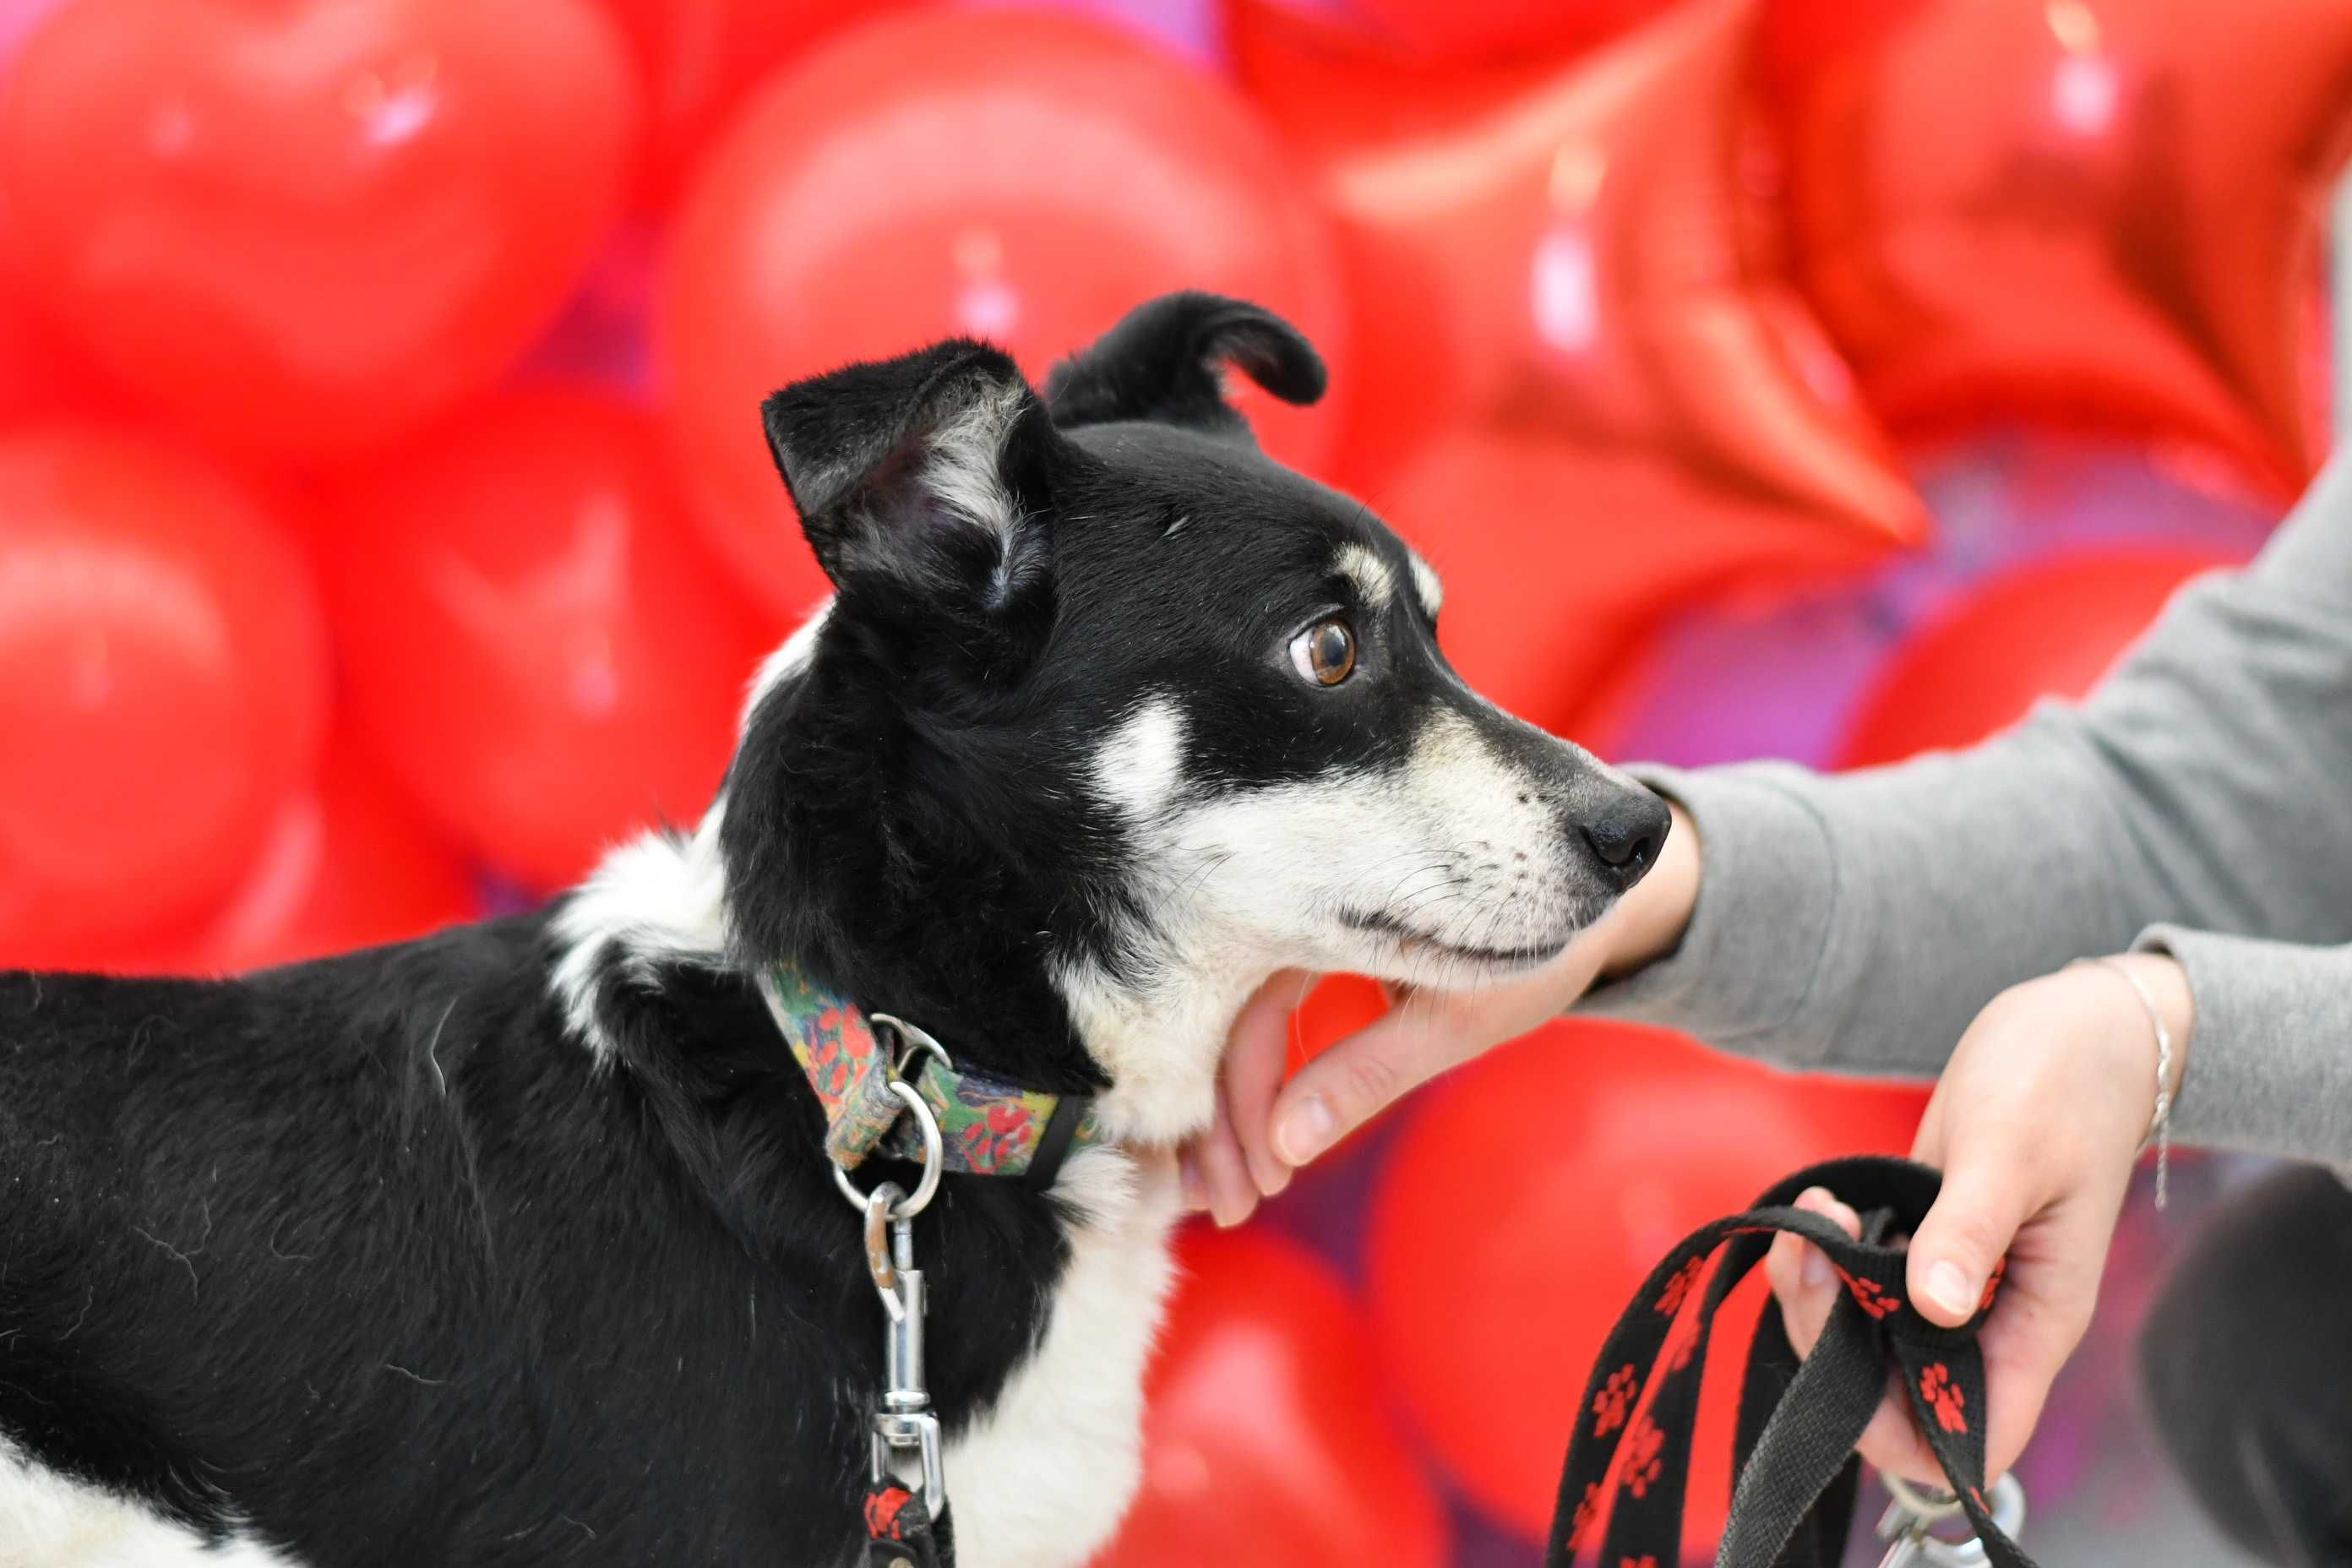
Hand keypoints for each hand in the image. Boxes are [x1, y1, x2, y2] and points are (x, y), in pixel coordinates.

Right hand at [1179, 801, 1698, 1224]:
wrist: (1585, 892)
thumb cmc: (1538, 944)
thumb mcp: (1458, 1018)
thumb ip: (1370, 1072)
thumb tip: (1285, 1143)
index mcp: (1328, 898)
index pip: (1244, 1004)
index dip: (1239, 1099)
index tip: (1259, 1180)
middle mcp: (1298, 904)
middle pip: (1224, 1016)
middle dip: (1216, 1117)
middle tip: (1227, 1205)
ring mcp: (1302, 927)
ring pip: (1237, 1020)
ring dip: (1229, 1105)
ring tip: (1237, 1189)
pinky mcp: (1315, 951)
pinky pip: (1263, 1015)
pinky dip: (1257, 1080)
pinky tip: (1259, 1140)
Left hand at [1763, 953, 2191, 1482]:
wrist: (2078, 1024)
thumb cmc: (2062, 1080)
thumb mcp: (2010, 1152)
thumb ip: (1969, 1230)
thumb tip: (1934, 1307)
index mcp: (2037, 1321)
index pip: (1977, 1435)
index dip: (1908, 1435)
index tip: (1845, 1367)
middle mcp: (1993, 1315)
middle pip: (1899, 1391)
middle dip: (1831, 1344)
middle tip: (1806, 1257)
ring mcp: (1956, 1278)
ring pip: (1870, 1336)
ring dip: (1819, 1296)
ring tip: (1808, 1221)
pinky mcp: (1925, 1237)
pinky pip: (1862, 1281)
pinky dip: (1827, 1258)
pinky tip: (1817, 1208)